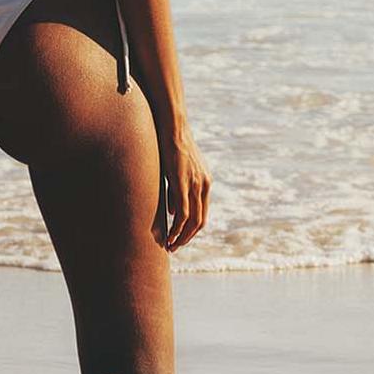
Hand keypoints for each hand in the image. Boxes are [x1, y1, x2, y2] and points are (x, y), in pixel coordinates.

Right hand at [154, 128, 210, 251]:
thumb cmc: (170, 144)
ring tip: (170, 246)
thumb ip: (177, 193)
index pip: (202, 213)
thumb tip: (173, 214)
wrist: (172, 125)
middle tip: (174, 247)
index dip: (192, 229)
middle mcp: (204, 184)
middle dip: (187, 238)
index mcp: (205, 181)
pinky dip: (177, 228)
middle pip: (200, 221)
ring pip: (192, 220)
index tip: (180, 238)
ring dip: (182, 237)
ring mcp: (195, 183)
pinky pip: (182, 212)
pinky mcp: (183, 182)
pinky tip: (169, 235)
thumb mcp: (177, 172)